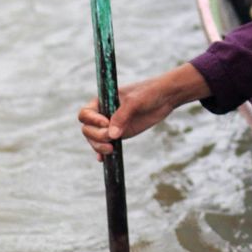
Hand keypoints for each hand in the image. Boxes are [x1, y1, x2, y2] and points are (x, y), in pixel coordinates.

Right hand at [78, 65, 210, 158]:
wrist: (165, 97)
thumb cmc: (149, 93)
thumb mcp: (135, 101)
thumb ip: (122, 116)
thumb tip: (112, 135)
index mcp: (103, 100)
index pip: (85, 113)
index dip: (92, 121)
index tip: (106, 123)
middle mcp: (104, 114)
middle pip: (88, 129)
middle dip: (96, 136)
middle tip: (111, 138)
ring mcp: (111, 125)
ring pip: (95, 140)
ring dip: (99, 146)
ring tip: (112, 149)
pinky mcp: (120, 134)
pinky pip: (106, 146)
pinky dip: (103, 153)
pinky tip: (104, 159)